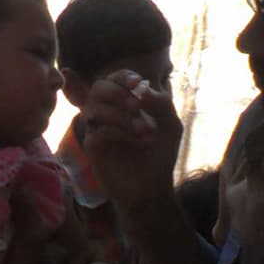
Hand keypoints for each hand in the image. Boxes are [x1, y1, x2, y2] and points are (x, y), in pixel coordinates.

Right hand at [79, 71, 181, 209]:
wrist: (152, 187)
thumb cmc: (160, 154)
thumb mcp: (170, 125)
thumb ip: (161, 103)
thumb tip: (142, 89)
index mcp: (125, 102)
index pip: (115, 78)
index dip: (124, 76)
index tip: (137, 84)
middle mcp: (108, 112)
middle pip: (98, 87)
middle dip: (117, 92)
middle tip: (136, 106)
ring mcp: (98, 128)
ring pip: (95, 107)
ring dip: (122, 115)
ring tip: (144, 130)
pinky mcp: (93, 146)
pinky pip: (99, 130)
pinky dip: (121, 131)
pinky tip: (139, 141)